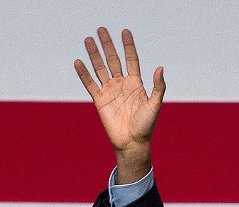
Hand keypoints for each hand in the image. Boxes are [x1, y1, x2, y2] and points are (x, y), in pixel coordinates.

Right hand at [74, 28, 165, 183]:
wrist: (133, 143)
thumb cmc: (146, 126)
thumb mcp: (155, 105)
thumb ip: (158, 87)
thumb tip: (160, 68)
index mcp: (136, 84)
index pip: (131, 60)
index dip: (128, 46)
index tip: (125, 32)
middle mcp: (122, 85)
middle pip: (113, 60)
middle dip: (108, 45)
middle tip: (101, 30)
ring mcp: (110, 92)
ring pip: (100, 68)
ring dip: (94, 55)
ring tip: (88, 39)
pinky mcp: (100, 101)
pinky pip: (90, 84)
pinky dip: (84, 74)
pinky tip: (78, 62)